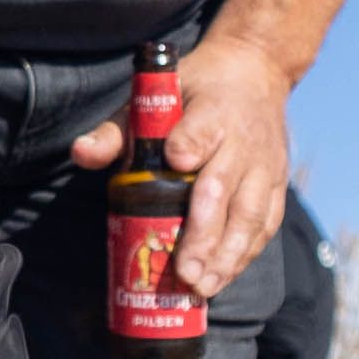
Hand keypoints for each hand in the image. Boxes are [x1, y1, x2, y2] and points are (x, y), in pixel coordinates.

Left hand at [62, 29, 296, 302]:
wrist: (255, 71)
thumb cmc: (191, 92)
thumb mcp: (153, 99)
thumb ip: (115, 130)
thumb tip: (81, 154)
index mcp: (212, 111)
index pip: (202, 129)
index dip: (191, 145)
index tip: (176, 160)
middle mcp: (243, 140)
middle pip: (224, 188)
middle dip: (205, 234)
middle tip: (185, 272)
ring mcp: (265, 164)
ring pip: (251, 214)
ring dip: (228, 255)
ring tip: (204, 286)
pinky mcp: (277, 182)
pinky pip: (266, 224)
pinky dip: (245, 254)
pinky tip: (223, 278)